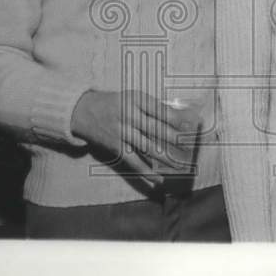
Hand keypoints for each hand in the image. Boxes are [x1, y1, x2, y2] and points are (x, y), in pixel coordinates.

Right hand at [70, 89, 200, 187]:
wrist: (83, 110)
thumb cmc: (115, 103)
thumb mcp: (133, 97)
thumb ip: (152, 107)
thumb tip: (178, 119)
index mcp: (136, 99)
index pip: (161, 110)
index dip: (177, 119)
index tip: (192, 126)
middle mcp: (130, 115)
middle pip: (157, 129)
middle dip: (176, 139)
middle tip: (191, 147)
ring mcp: (123, 132)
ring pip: (148, 147)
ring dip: (166, 157)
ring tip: (182, 165)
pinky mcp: (116, 146)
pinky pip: (134, 161)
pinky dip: (146, 171)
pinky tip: (159, 179)